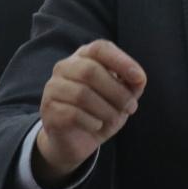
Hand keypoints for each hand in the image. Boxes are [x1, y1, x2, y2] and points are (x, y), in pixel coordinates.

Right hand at [34, 39, 146, 185]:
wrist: (77, 140)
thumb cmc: (101, 111)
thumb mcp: (122, 97)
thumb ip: (132, 84)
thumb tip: (138, 78)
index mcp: (85, 56)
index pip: (100, 48)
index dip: (121, 61)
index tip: (139, 79)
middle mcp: (65, 67)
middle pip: (91, 71)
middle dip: (117, 92)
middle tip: (131, 107)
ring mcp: (53, 87)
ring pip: (81, 94)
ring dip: (106, 109)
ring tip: (114, 118)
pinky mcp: (48, 109)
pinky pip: (72, 114)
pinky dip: (92, 122)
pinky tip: (97, 125)